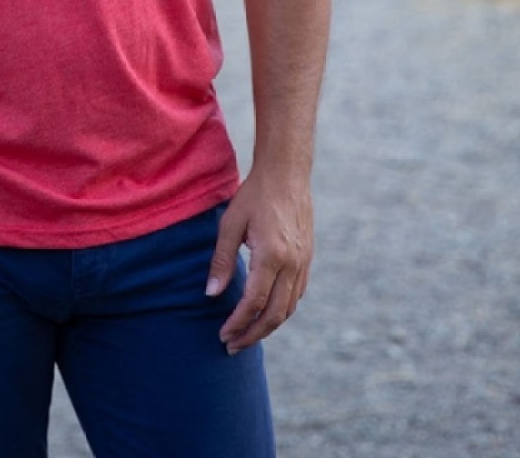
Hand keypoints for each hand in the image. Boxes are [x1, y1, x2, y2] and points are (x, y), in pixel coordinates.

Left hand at [206, 167, 313, 353]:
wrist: (287, 174)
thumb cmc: (254, 195)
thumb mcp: (230, 224)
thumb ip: (222, 261)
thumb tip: (211, 295)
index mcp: (272, 255)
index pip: (254, 303)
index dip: (238, 323)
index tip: (223, 335)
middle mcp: (292, 264)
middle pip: (274, 315)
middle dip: (252, 334)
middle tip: (232, 345)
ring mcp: (304, 263)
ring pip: (289, 309)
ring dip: (268, 326)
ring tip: (246, 334)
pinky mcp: (308, 259)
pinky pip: (297, 295)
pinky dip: (281, 310)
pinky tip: (266, 312)